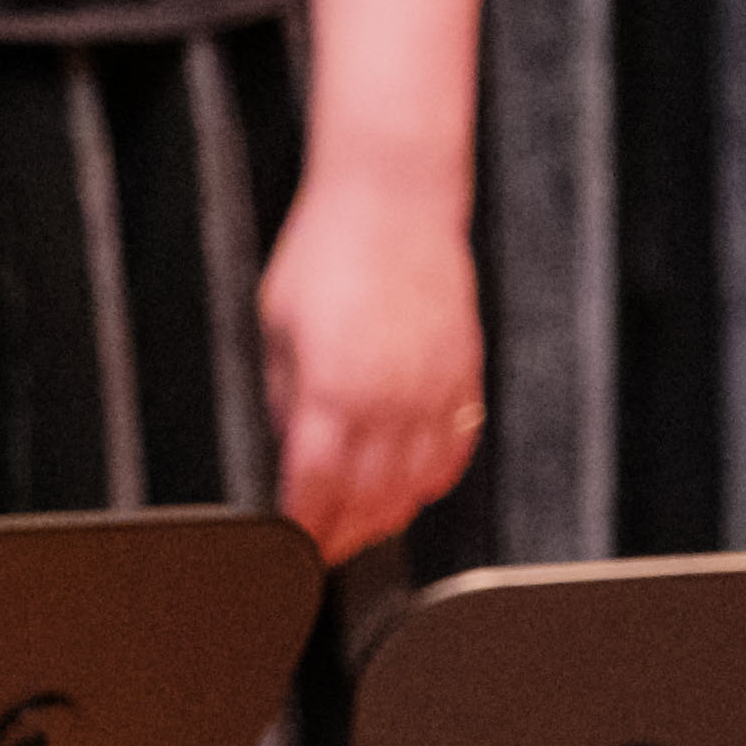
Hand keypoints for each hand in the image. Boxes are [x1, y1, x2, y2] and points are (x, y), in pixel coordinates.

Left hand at [259, 157, 485, 560]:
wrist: (395, 200)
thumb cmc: (328, 251)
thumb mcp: (278, 329)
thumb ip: (288, 399)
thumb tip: (295, 449)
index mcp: (332, 392)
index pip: (317, 492)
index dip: (305, 530)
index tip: (295, 546)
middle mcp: (390, 400)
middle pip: (372, 501)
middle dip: (347, 532)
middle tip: (328, 544)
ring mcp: (435, 387)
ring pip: (421, 483)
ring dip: (393, 511)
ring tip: (370, 520)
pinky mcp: (467, 370)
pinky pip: (458, 445)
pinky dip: (437, 473)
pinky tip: (416, 477)